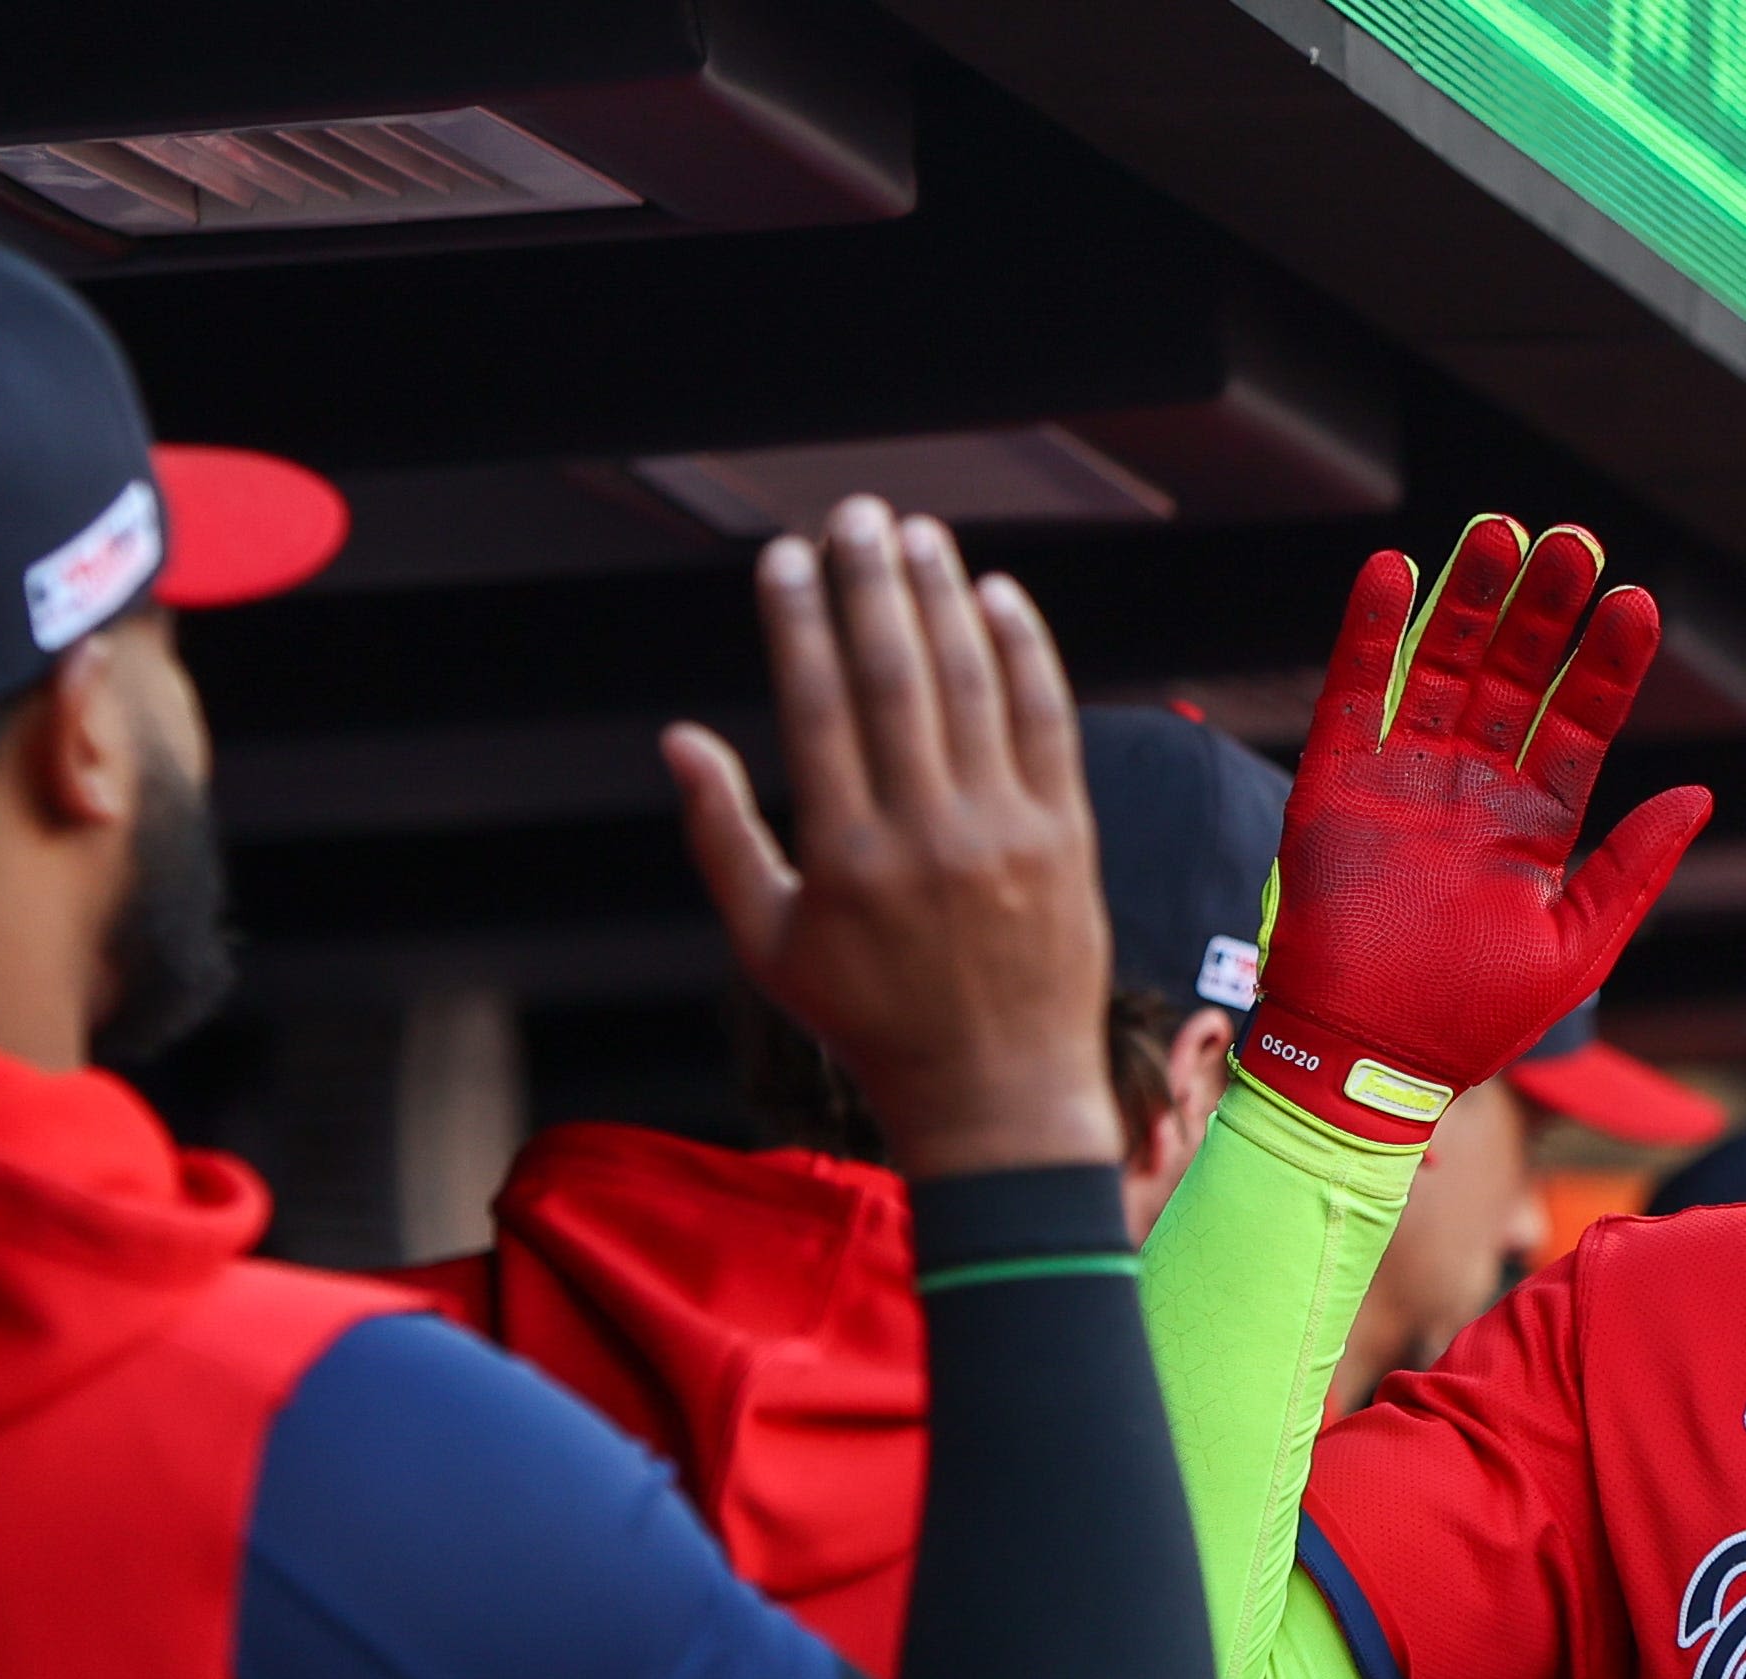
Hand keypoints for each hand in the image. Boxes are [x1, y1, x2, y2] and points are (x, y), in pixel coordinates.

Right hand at [666, 498, 1119, 1178]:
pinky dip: (1024, 654)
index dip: (800, 620)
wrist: (997, 1096)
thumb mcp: (771, 946)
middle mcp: (927, 836)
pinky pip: (1047, 724)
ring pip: (972, 686)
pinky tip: (997, 597)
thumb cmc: (872, 1024)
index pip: (818, 705)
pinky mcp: (1066, 838)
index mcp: (845, 858)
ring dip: (943, 597)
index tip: (786, 557)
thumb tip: (678, 738)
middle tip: (855, 515)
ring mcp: (1005, 834)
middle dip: (871, 583)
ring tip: (918, 533)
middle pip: (897, 676)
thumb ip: (722, 836)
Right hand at [1242, 515, 1713, 1146]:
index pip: (1580, 723)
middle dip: (1542, 611)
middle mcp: (1472, 787)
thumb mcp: (1576, 949)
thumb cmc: (1474, 1020)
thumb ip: (1632, 869)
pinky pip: (1353, 694)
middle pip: (1513, 676)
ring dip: (1468, 599)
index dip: (1606, 664)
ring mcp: (1404, 780)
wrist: (1367, 1061)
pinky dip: (1369, 634)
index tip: (1636, 604)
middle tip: (1573, 543)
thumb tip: (1700, 794)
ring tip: (1502, 532)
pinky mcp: (1335, 785)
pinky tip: (1394, 570)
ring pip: (1441, 667)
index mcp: (1534, 823)